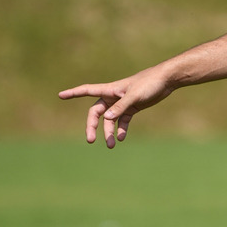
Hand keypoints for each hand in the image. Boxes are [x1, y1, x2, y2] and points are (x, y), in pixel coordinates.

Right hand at [58, 67, 172, 147]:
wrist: (166, 80)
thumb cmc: (149, 83)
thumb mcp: (134, 96)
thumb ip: (121, 107)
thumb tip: (107, 118)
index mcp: (110, 90)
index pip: (87, 90)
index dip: (73, 93)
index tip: (60, 95)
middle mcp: (113, 97)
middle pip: (97, 113)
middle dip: (92, 126)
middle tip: (90, 140)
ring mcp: (122, 103)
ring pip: (110, 120)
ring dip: (109, 132)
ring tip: (111, 145)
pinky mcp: (132, 107)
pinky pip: (122, 121)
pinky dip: (121, 129)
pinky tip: (121, 138)